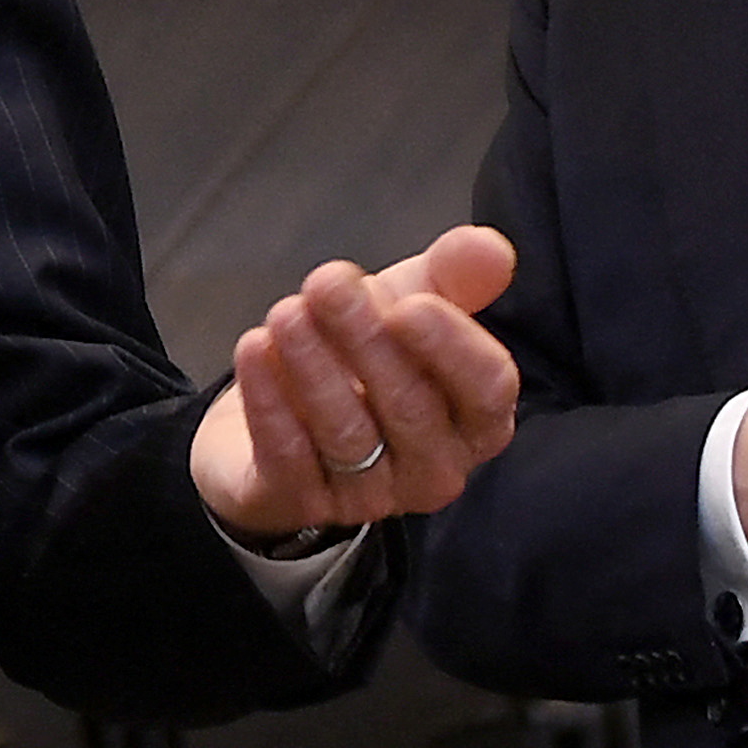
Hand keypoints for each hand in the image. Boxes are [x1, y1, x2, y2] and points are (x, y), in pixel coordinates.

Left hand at [193, 224, 521, 542]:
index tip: (407, 304)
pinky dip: (269, 400)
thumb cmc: (360, 355)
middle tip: (325, 284)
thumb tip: (493, 247)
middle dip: (366, 340)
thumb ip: (451, 276)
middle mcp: (433, 467)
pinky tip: (254, 349)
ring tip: (285, 313)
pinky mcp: (300, 501)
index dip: (451, 348)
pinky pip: (288, 455)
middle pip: (412, 407)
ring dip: (313, 364)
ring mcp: (369, 495)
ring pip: (347, 431)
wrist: (275, 405)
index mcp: (474, 419)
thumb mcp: (406, 303)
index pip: (488, 391)